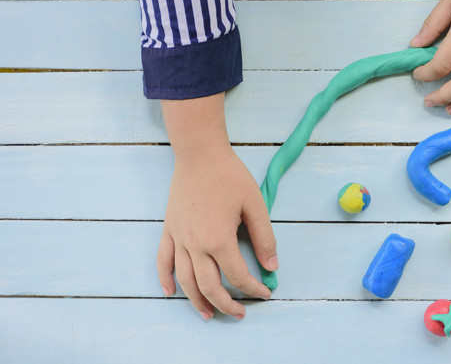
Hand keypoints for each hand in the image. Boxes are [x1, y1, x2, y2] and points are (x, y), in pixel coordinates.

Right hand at [158, 129, 277, 319]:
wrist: (199, 153)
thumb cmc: (229, 175)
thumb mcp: (255, 204)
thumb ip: (264, 237)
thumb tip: (272, 266)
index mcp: (219, 239)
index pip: (237, 275)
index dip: (253, 288)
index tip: (265, 293)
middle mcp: (195, 244)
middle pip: (209, 286)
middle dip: (226, 304)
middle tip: (240, 313)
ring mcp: (179, 238)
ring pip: (185, 280)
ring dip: (197, 301)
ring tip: (209, 314)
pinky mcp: (169, 229)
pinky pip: (162, 260)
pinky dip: (164, 279)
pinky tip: (171, 292)